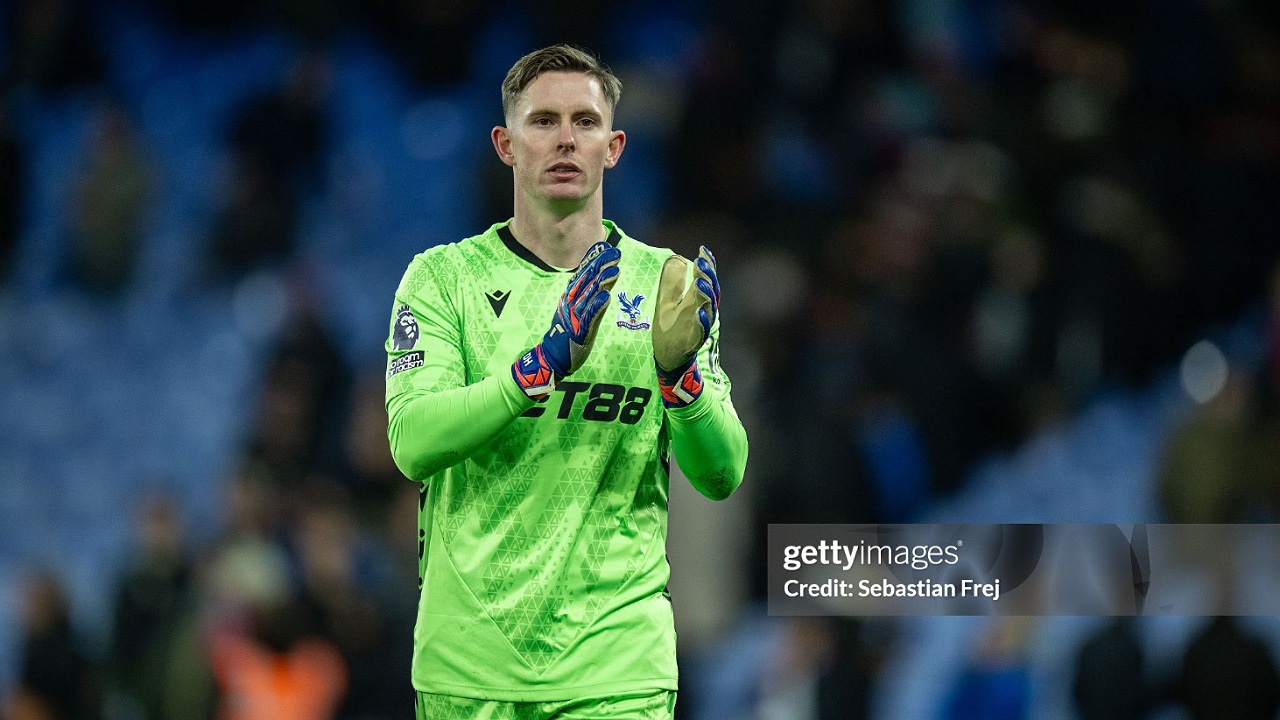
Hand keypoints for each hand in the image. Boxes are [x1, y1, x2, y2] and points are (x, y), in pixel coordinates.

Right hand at [512, 241, 620, 398]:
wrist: (552, 358)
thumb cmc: (567, 334)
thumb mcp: (577, 312)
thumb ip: (587, 296)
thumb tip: (600, 280)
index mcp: (569, 298)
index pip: (582, 274)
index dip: (593, 260)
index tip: (604, 246)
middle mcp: (570, 304)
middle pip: (586, 281)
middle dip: (600, 266)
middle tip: (614, 252)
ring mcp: (574, 317)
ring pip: (589, 296)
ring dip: (602, 283)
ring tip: (615, 269)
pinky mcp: (579, 332)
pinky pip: (588, 318)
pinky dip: (596, 307)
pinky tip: (605, 297)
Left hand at [652, 246, 719, 406]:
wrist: (667, 356)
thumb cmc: (669, 327)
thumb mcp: (667, 300)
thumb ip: (672, 283)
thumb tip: (676, 258)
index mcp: (697, 299)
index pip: (706, 278)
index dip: (707, 264)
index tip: (703, 250)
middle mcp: (703, 310)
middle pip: (711, 290)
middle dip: (707, 275)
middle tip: (701, 262)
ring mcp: (701, 325)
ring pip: (709, 308)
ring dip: (706, 295)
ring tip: (700, 282)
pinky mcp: (695, 340)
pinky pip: (701, 331)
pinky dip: (702, 322)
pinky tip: (700, 312)